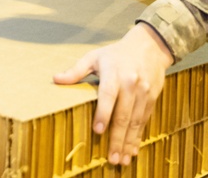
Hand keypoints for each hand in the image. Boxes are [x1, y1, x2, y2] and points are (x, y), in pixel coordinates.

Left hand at [53, 23, 172, 165]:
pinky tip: (133, 149)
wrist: (149, 46)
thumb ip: (76, 70)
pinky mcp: (152, 98)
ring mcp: (143, 92)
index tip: (97, 131)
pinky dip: (138, 136)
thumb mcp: (94, 57)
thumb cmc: (116, 53)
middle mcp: (131, 83)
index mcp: (114, 72)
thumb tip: (56, 79)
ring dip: (129, 142)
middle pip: (124, 114)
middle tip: (112, 158)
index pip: (108, 95)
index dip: (103, 113)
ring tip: (122, 159)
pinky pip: (144, 120)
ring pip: (136, 121)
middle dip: (117, 138)